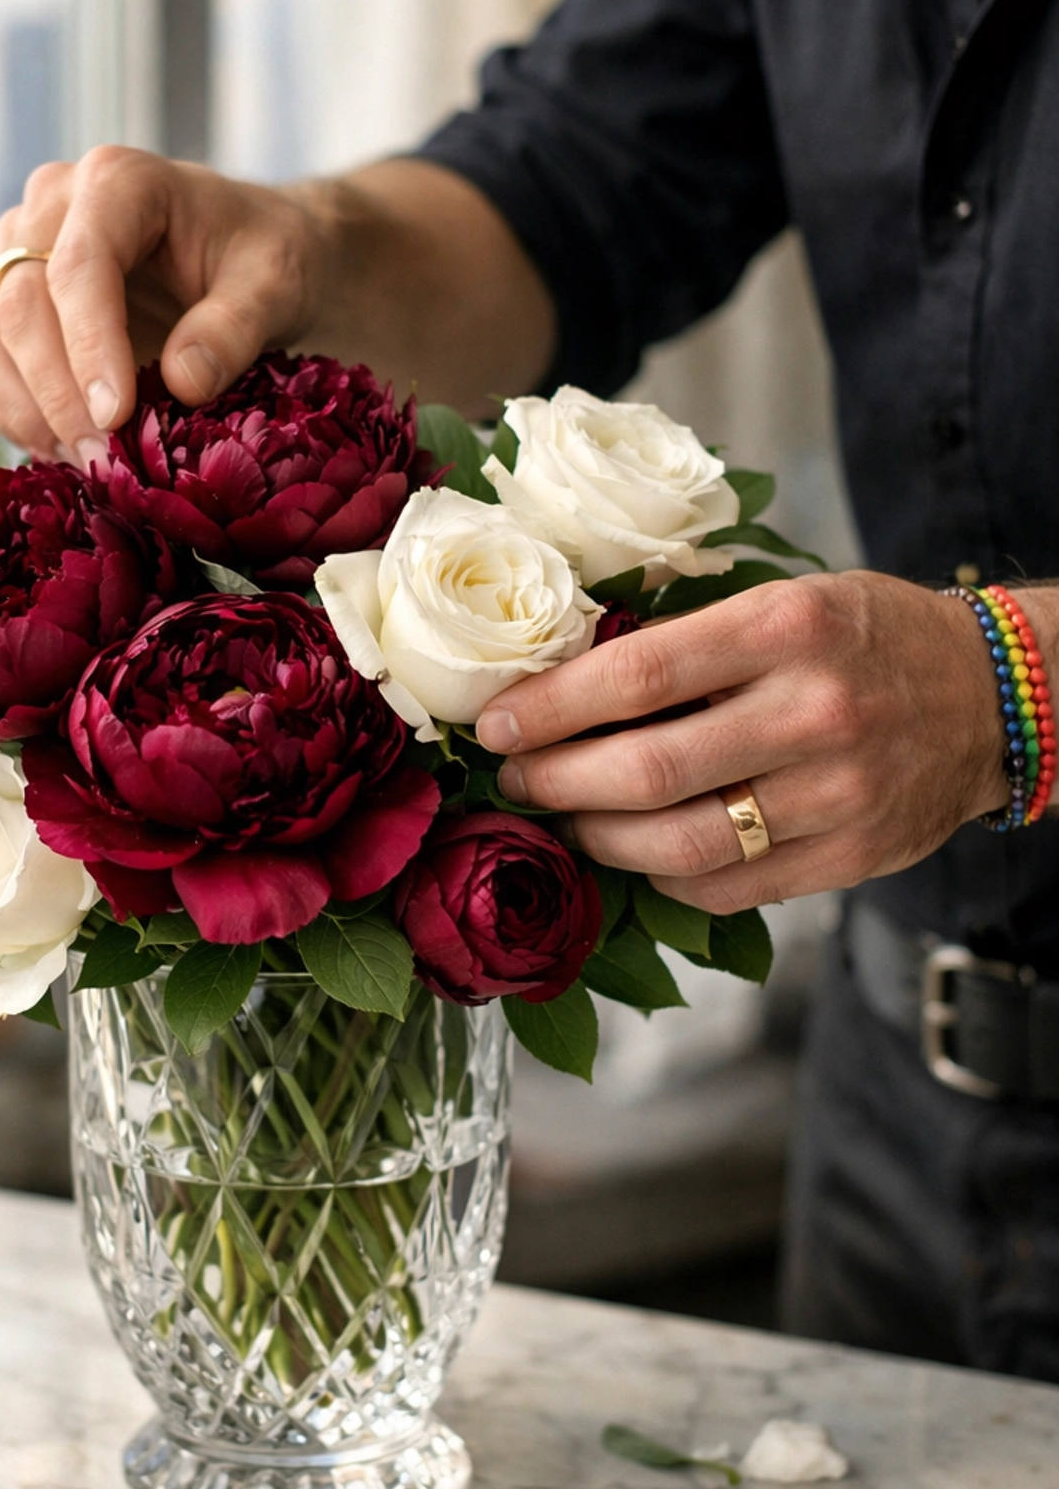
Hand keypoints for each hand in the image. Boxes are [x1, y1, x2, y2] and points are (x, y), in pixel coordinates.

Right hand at [0, 149, 322, 463]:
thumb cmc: (261, 260)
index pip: (80, 264)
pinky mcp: (2, 297)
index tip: (115, 417)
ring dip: (24, 409)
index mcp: (118, 181)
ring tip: (83, 462)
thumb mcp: (277, 284)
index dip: (90, 346)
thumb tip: (183, 383)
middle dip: (56, 392)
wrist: (245, 257)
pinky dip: (12, 411)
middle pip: (20, 301)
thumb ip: (236, 327)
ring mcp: (17, 249)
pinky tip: (60, 448)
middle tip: (102, 459)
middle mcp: (50, 203)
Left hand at [473, 572, 1013, 911]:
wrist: (991, 693)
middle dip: (557, 782)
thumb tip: (558, 678)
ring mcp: (837, 795)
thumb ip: (688, 636)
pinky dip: (665, 879)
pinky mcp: (852, 858)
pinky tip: (637, 853)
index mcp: (786, 627)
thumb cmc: (862, 637)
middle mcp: (814, 712)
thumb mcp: (784, 599)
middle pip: (647, 771)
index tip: (496, 725)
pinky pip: (728, 889)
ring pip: (680, 846)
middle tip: (516, 779)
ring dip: (599, 840)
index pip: (637, 676)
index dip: (550, 708)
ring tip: (566, 819)